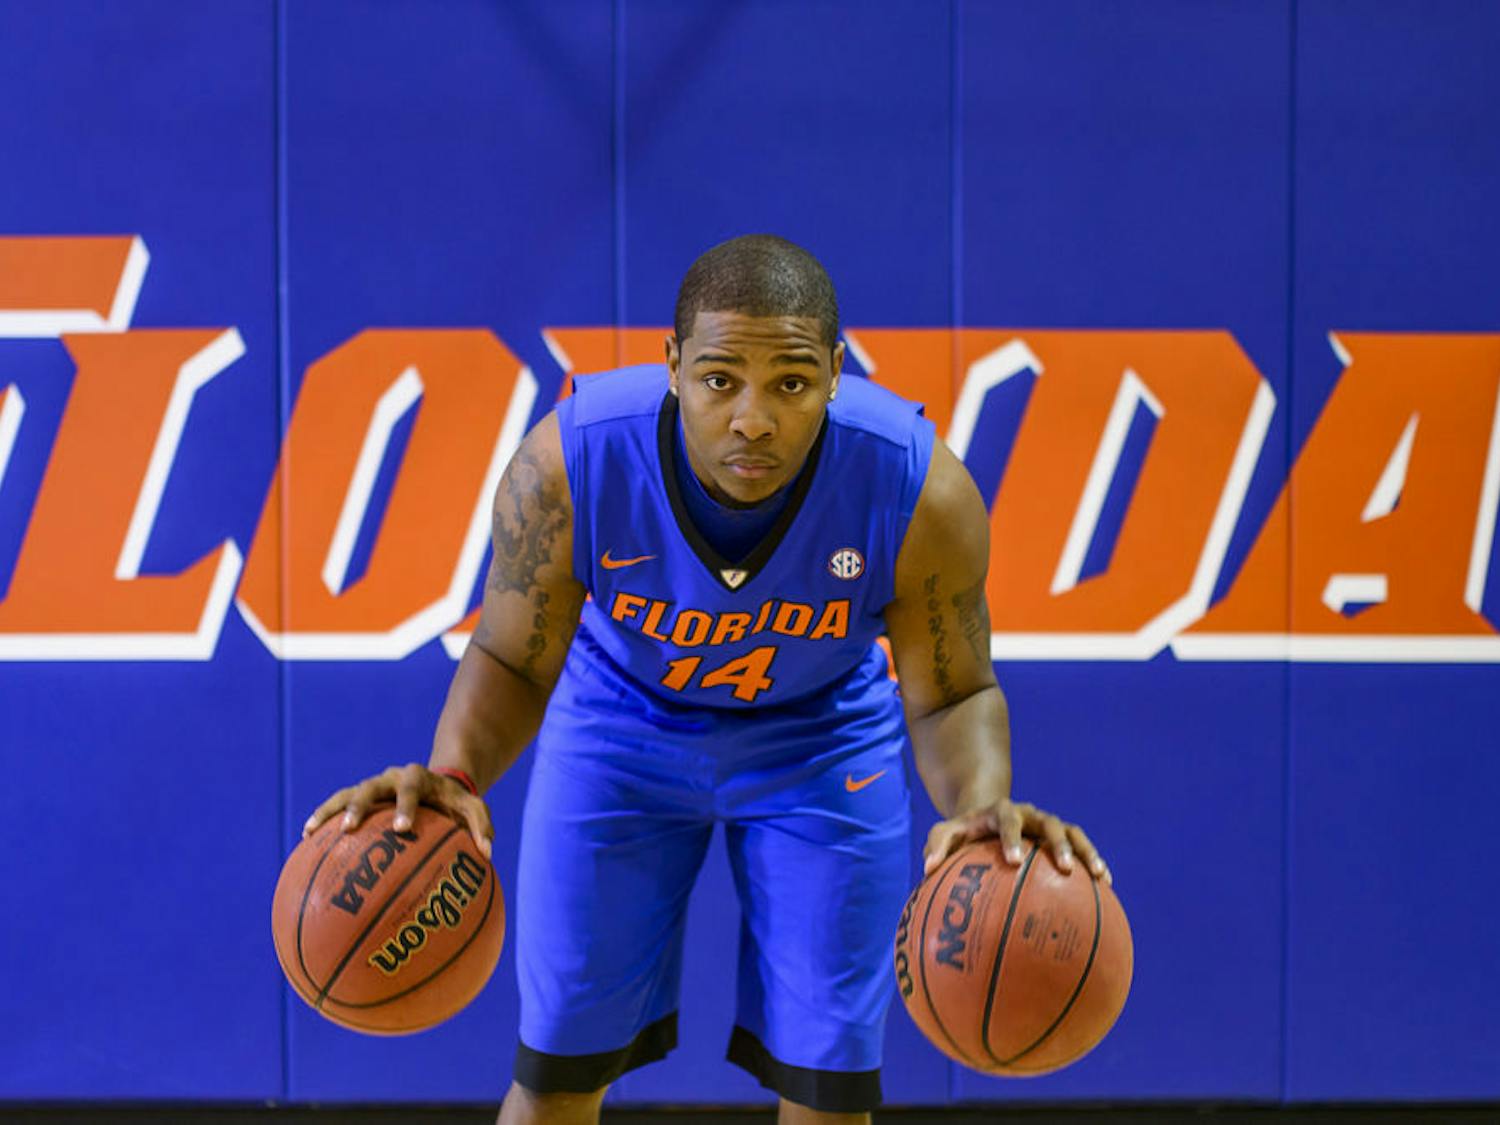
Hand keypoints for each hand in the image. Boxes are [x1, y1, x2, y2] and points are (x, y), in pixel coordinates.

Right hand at [302, 762, 493, 859]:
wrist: (438, 784)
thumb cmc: (455, 802)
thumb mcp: (472, 809)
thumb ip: (481, 827)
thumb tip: (486, 854)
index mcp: (417, 777)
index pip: (410, 788)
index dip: (405, 807)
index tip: (402, 829)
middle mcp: (390, 778)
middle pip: (369, 788)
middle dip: (359, 807)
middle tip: (349, 829)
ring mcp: (372, 787)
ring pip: (346, 794)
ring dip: (330, 811)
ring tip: (311, 832)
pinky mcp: (359, 797)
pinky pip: (336, 806)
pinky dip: (322, 818)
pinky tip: (306, 838)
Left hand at [923, 798, 1109, 883]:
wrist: (987, 818)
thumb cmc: (964, 834)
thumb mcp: (946, 833)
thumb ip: (937, 845)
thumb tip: (927, 870)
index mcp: (1002, 812)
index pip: (1007, 820)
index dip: (1012, 837)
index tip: (1014, 860)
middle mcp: (1030, 815)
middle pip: (1049, 823)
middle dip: (1058, 844)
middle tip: (1065, 869)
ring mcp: (1048, 825)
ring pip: (1073, 833)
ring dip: (1086, 852)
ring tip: (1098, 876)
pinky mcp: (1061, 838)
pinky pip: (1082, 847)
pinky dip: (1095, 862)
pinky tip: (1106, 886)